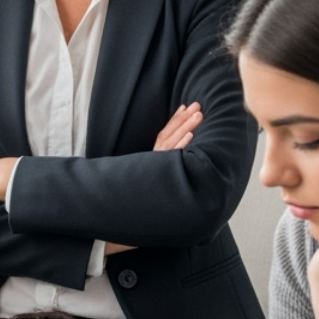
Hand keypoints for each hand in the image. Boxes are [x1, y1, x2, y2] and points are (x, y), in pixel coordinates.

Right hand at [103, 104, 202, 255]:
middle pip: (168, 134)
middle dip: (183, 118)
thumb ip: (158, 164)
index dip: (174, 120)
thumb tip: (175, 155)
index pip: (163, 134)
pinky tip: (191, 137)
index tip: (184, 106)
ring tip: (198, 115)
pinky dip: (180, 147)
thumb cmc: (139, 196)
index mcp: (150, 158)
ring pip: (172, 143)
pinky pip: (170, 160)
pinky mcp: (157, 176)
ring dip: (185, 127)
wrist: (120, 214)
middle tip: (197, 104)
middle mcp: (151, 161)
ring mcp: (155, 167)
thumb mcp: (147, 176)